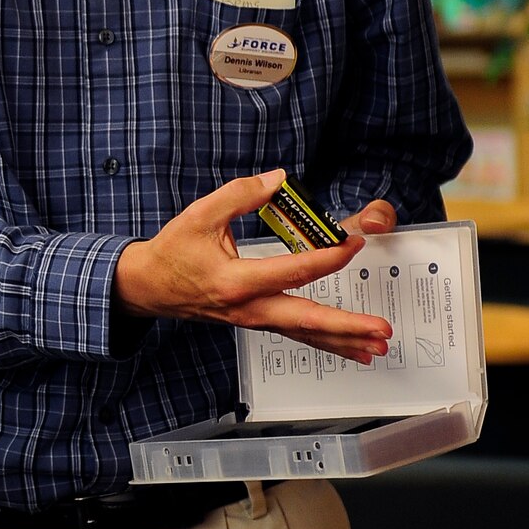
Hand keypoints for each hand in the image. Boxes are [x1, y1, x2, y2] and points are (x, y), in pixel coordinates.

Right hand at [114, 170, 392, 362]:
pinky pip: (296, 335)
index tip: (354, 244)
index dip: (327, 257)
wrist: (148, 286)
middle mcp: (248, 308)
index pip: (291, 271)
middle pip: (305, 321)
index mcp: (236, 282)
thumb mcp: (199, 215)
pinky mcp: (255, 322)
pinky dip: (326, 342)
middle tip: (381, 329)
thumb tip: (278, 180)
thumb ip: (240, 194)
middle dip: (347, 326)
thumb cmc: (172, 253)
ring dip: (344, 341)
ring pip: (304, 335)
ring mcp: (252, 320)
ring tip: (378, 346)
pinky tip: (352, 349)